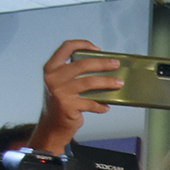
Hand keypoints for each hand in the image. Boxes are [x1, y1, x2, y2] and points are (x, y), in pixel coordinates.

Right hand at [33, 40, 117, 155]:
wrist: (52, 125)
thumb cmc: (61, 101)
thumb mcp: (60, 82)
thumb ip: (72, 73)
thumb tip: (102, 66)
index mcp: (51, 68)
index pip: (65, 48)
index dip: (82, 44)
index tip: (97, 49)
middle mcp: (53, 78)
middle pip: (82, 64)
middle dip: (103, 63)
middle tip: (116, 64)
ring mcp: (60, 92)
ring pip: (90, 82)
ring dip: (108, 82)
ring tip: (119, 84)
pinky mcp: (68, 106)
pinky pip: (91, 103)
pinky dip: (101, 106)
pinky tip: (106, 107)